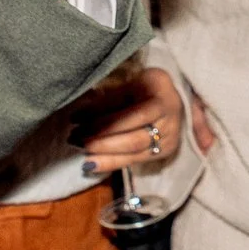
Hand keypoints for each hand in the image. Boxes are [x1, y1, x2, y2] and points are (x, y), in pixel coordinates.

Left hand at [72, 67, 186, 171]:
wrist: (173, 99)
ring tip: (82, 153)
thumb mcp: (128, 84)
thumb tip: (78, 116)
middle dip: (102, 139)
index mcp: (161, 92)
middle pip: (134, 136)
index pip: (129, 109)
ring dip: (104, 154)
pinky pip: (135, 161)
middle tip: (76, 138)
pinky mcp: (164, 152)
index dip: (102, 116)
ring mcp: (169, 137)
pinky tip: (92, 165)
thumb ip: (107, 100)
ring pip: (134, 150)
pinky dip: (111, 163)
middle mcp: (170, 117)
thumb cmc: (145, 87)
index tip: (75, 119)